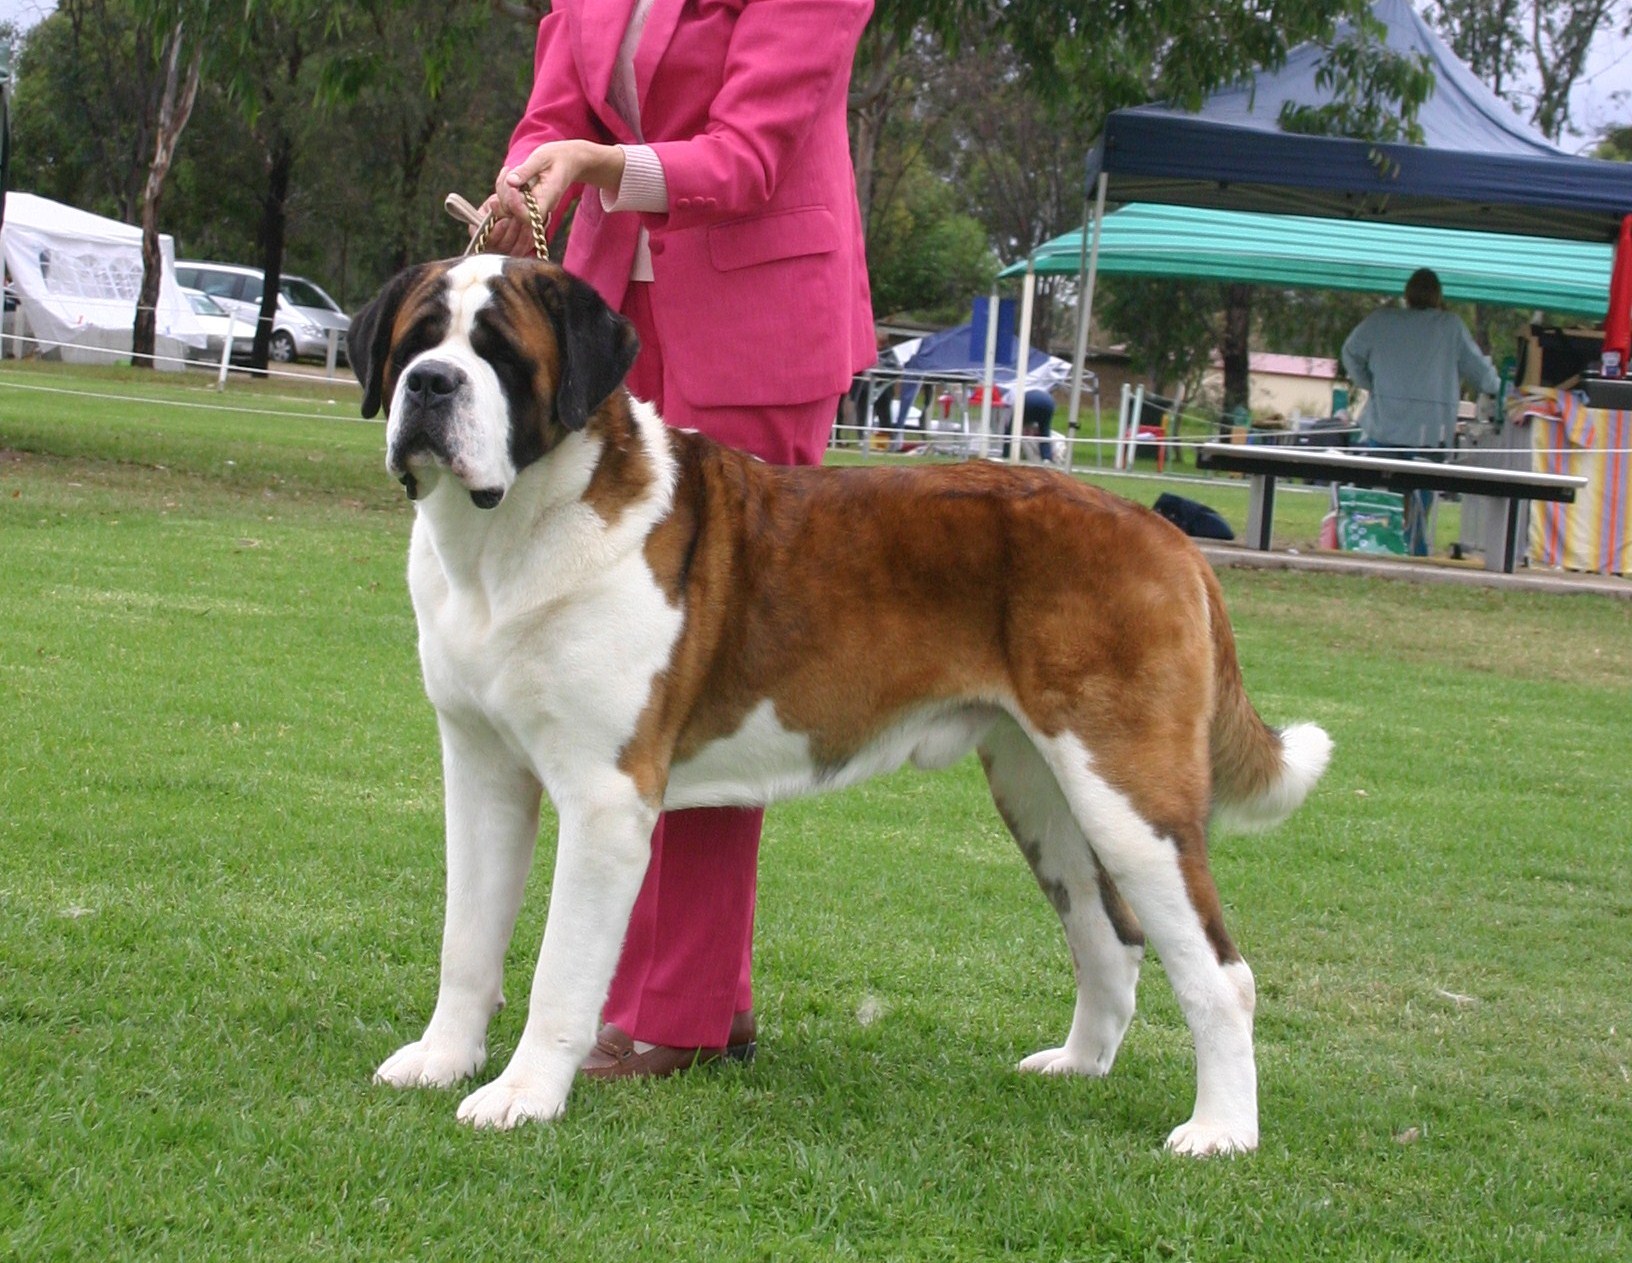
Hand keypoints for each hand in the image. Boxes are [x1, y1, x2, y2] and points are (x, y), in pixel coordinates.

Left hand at [490, 140, 626, 256]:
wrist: (570, 160)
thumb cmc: (558, 156)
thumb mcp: (542, 157)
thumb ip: (526, 170)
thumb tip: (510, 181)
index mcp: (547, 198)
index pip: (528, 216)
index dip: (515, 205)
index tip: (511, 185)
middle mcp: (540, 206)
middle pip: (514, 213)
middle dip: (504, 194)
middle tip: (507, 172)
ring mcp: (533, 205)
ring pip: (509, 208)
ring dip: (502, 190)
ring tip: (508, 170)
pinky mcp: (527, 200)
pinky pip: (510, 201)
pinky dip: (504, 188)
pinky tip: (508, 173)